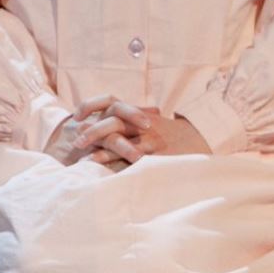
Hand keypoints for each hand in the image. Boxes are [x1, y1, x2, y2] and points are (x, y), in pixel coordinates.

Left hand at [52, 97, 210, 167]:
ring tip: (85, 159)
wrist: (197, 138)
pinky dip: (120, 164)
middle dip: (93, 131)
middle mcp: (142, 122)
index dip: (92, 105)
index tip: (77, 116)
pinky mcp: (158, 153)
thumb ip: (124, 120)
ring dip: (102, 151)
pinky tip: (108, 171)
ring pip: (122, 141)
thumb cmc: (164, 133)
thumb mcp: (145, 120)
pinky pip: (136, 158)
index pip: (110, 101)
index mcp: (135, 112)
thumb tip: (93, 122)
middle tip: (76, 142)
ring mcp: (150, 137)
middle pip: (114, 121)